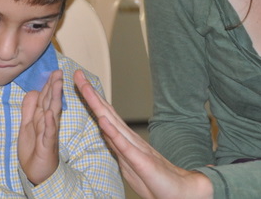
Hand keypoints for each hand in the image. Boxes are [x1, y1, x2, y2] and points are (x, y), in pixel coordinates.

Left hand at [18, 69, 62, 184]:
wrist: (37, 171)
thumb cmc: (34, 148)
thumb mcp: (27, 125)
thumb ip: (29, 109)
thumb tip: (32, 91)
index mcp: (42, 117)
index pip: (46, 98)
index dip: (49, 85)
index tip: (54, 72)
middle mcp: (48, 122)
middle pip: (51, 101)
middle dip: (54, 87)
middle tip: (59, 73)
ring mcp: (49, 133)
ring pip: (53, 113)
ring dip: (55, 99)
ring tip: (57, 86)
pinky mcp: (47, 144)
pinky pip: (49, 132)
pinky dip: (49, 122)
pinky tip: (50, 114)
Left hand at [74, 70, 213, 198]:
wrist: (183, 193)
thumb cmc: (157, 181)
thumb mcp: (131, 163)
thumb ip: (118, 147)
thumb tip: (105, 132)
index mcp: (126, 141)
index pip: (105, 116)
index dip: (92, 100)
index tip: (80, 83)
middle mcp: (130, 140)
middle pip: (106, 113)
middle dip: (90, 94)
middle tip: (78, 75)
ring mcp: (136, 150)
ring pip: (112, 124)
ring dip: (98, 106)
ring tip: (86, 89)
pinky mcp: (142, 163)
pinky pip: (124, 147)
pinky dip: (112, 133)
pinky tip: (103, 121)